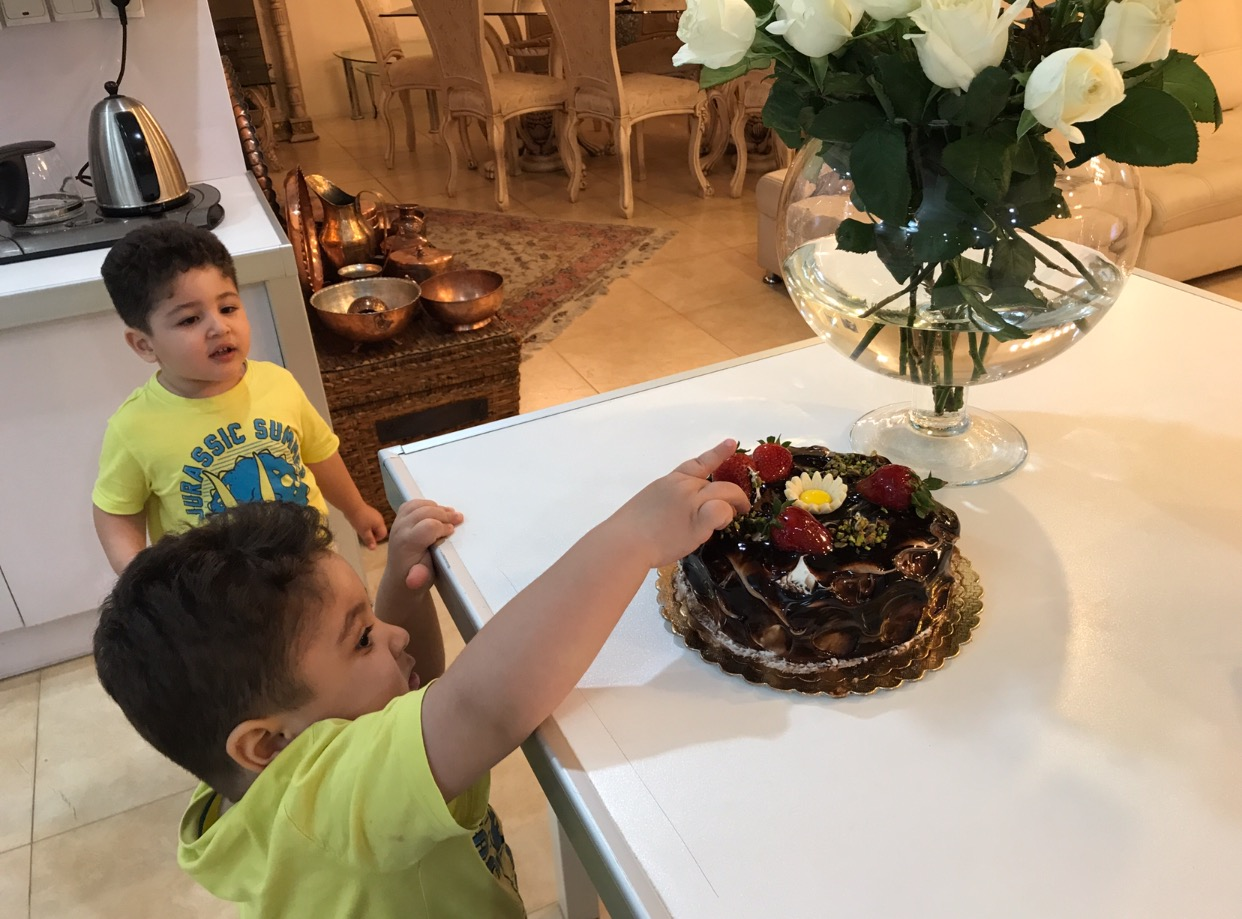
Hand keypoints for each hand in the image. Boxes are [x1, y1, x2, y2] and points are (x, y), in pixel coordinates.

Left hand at [348, 503, 388, 549]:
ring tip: (360, 528)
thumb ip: (369, 540)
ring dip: (368, 529)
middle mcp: (380, 518)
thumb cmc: (359, 519)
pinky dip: (366, 524)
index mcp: (380, 523)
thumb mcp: (363, 532)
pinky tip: (359, 522)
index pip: (383, 534)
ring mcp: (375, 514)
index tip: (367, 538)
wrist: (352, 505)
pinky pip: (370, 521)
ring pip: (374, 525)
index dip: (376, 538)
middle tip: (363, 533)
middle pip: (379, 530)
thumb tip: (374, 549)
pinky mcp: (369, 512)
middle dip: (372, 534)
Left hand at [386, 499, 464, 591]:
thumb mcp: (421, 580)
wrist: (400, 577)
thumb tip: (416, 578)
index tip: (452, 531)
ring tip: (451, 514)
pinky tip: (437, 511)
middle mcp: (400, 530)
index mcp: (407, 544)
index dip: (443, 527)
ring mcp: (398, 523)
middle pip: (425, 512)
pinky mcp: (399, 519)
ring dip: (437, 508)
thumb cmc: (416, 577)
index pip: (428, 526)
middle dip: (444, 514)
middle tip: (459, 519)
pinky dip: (427, 505)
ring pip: (419, 505)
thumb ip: (419, 576)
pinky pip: (413, 504)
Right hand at [614, 439, 749, 568]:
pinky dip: (725, 516)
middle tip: (741, 507)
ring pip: (727, 494)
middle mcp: (684, 487)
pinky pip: (721, 511)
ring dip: (735, 506)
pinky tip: (719, 525)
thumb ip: (670, 501)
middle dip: (736, 495)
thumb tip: (681, 512)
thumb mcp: (650, 502)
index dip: (718, 453)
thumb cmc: (630, 529)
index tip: (732, 443)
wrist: (626, 542)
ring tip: (734, 518)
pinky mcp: (698, 521)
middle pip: (720, 484)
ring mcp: (692, 502)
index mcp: (671, 481)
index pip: (699, 463)